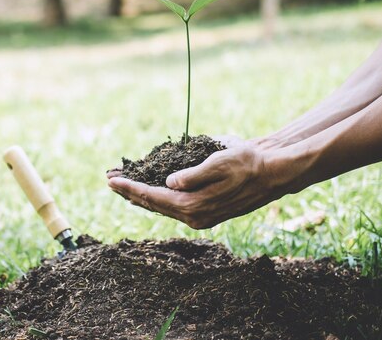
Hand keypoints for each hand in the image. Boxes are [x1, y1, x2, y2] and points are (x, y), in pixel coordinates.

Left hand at [108, 142, 280, 228]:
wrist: (272, 173)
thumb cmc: (247, 163)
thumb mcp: (219, 163)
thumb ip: (192, 175)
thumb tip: (168, 183)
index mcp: (194, 205)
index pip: (152, 197)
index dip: (130, 188)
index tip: (111, 180)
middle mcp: (194, 216)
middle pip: (153, 205)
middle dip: (130, 193)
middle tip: (109, 182)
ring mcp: (200, 217)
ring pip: (162, 208)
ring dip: (141, 196)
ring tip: (122, 187)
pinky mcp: (205, 213)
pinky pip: (173, 208)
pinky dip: (156, 199)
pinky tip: (148, 193)